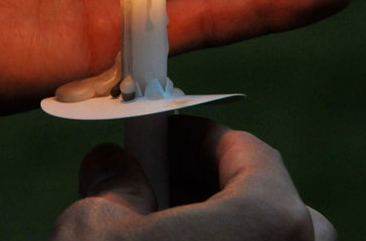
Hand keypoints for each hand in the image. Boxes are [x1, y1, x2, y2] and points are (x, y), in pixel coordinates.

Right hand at [52, 116, 335, 240]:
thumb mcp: (93, 228)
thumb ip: (113, 182)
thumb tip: (111, 164)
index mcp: (271, 217)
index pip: (248, 152)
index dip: (198, 138)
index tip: (162, 138)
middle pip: (265, 201)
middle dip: (208, 185)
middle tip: (158, 186)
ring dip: (220, 225)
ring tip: (161, 226)